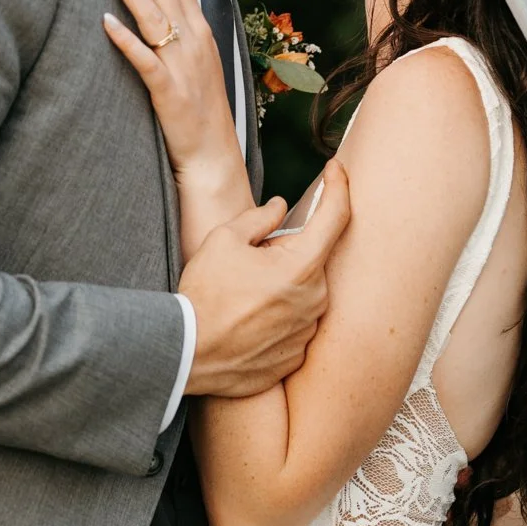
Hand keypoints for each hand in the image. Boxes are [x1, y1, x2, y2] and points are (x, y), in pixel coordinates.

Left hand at [100, 0, 242, 183]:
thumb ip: (177, 28)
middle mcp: (193, 38)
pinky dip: (126, 39)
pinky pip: (145, 60)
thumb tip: (152, 0)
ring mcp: (182, 64)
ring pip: (153, 12)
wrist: (213, 156)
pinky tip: (105, 22)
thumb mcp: (194, 59)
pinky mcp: (167, 91)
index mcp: (199, 27)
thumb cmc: (199, 108)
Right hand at [181, 162, 350, 397]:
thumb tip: (281, 208)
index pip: (336, 216)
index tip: (335, 169)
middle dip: (287, 252)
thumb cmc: (205, 295)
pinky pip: (294, 325)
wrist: (187, 355)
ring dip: (282, 285)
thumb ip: (260, 218)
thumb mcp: (224, 239)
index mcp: (302, 266)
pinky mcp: (295, 356)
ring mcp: (307, 332)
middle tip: (249, 260)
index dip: (339, 186)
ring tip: (243, 295)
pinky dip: (277, 316)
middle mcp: (315, 300)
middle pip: (312, 260)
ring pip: (304, 293)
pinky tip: (246, 320)